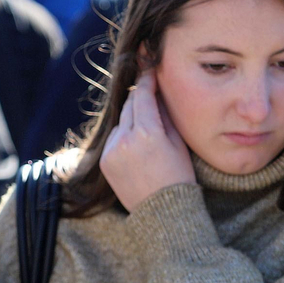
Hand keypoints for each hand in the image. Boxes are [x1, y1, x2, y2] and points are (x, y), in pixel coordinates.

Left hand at [100, 73, 193, 211]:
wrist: (162, 212)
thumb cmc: (178, 176)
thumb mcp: (178, 143)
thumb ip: (165, 115)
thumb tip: (157, 93)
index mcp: (148, 133)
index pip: (143, 96)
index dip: (147, 81)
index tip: (149, 70)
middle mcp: (125, 140)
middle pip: (129, 106)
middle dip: (139, 97)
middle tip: (148, 89)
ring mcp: (112, 151)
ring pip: (121, 122)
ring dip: (131, 119)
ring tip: (147, 128)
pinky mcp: (104, 161)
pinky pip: (114, 140)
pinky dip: (123, 137)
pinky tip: (137, 147)